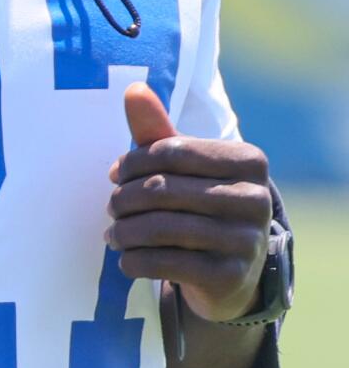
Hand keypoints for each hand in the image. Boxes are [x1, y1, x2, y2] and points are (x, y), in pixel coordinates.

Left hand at [107, 82, 272, 321]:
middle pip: (162, 189)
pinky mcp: (231, 277)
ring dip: (124, 232)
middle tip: (111, 207)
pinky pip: (165, 263)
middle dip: (125, 199)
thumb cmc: (200, 203)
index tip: (114, 174)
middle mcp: (256, 199)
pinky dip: (135, 260)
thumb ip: (158, 129)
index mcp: (249, 161)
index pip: (171, 150)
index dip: (133, 162)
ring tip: (112, 233)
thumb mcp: (184, 166)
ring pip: (160, 228)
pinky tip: (126, 258)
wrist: (231, 272)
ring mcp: (247, 240)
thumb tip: (133, 90)